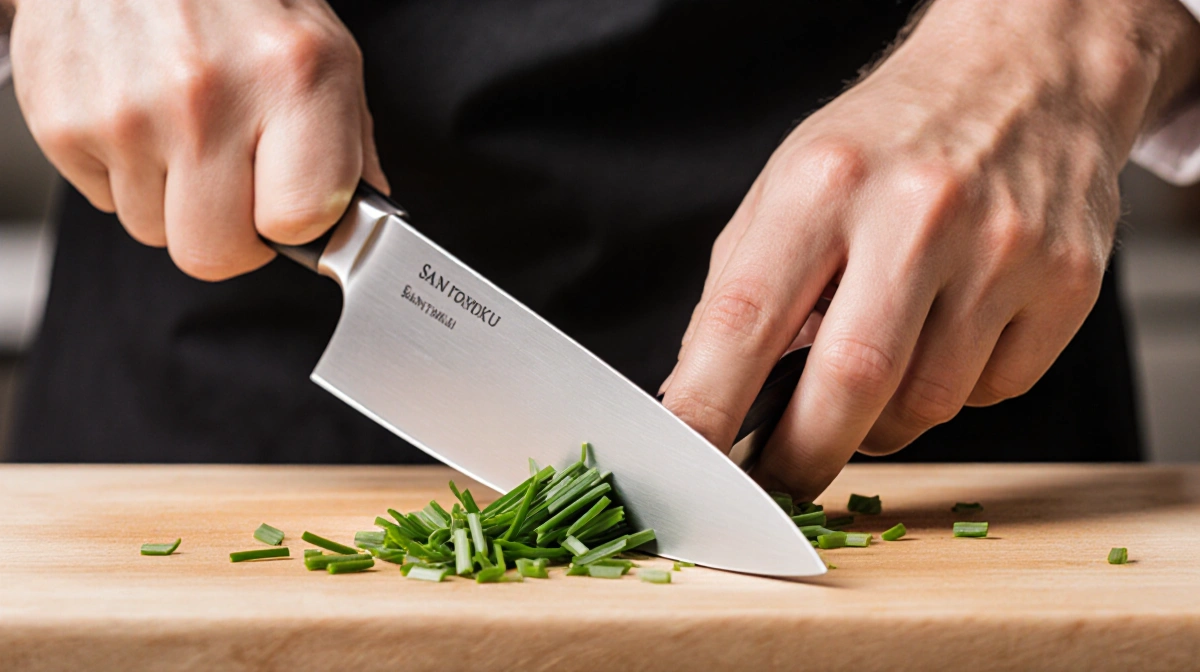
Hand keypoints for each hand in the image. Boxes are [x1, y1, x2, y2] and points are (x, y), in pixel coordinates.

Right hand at [7, 0, 385, 279]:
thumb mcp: (327, 56)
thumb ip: (350, 150)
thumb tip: (356, 227)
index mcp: (291, 78)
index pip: (300, 222)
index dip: (298, 226)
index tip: (293, 207)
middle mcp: (205, 96)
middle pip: (214, 254)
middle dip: (230, 237)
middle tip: (237, 189)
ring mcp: (126, 111)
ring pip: (155, 232)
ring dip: (174, 201)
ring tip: (185, 131)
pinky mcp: (61, 118)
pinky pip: (104, 201)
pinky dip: (126, 173)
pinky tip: (143, 116)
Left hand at [661, 0, 1199, 498]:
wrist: (1025, 77)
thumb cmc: (888, 144)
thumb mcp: (788, 187)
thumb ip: (741, 291)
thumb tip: (704, 398)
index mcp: (823, 184)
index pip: (746, 321)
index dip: (709, 410)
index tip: (696, 468)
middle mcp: (916, 212)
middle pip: (848, 385)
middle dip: (802, 456)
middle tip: (781, 476)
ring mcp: (1002, 250)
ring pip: (925, 406)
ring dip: (881, 422)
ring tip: (876, 369)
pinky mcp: (1066, 284)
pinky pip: (993, 394)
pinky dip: (955, 392)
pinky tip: (948, 336)